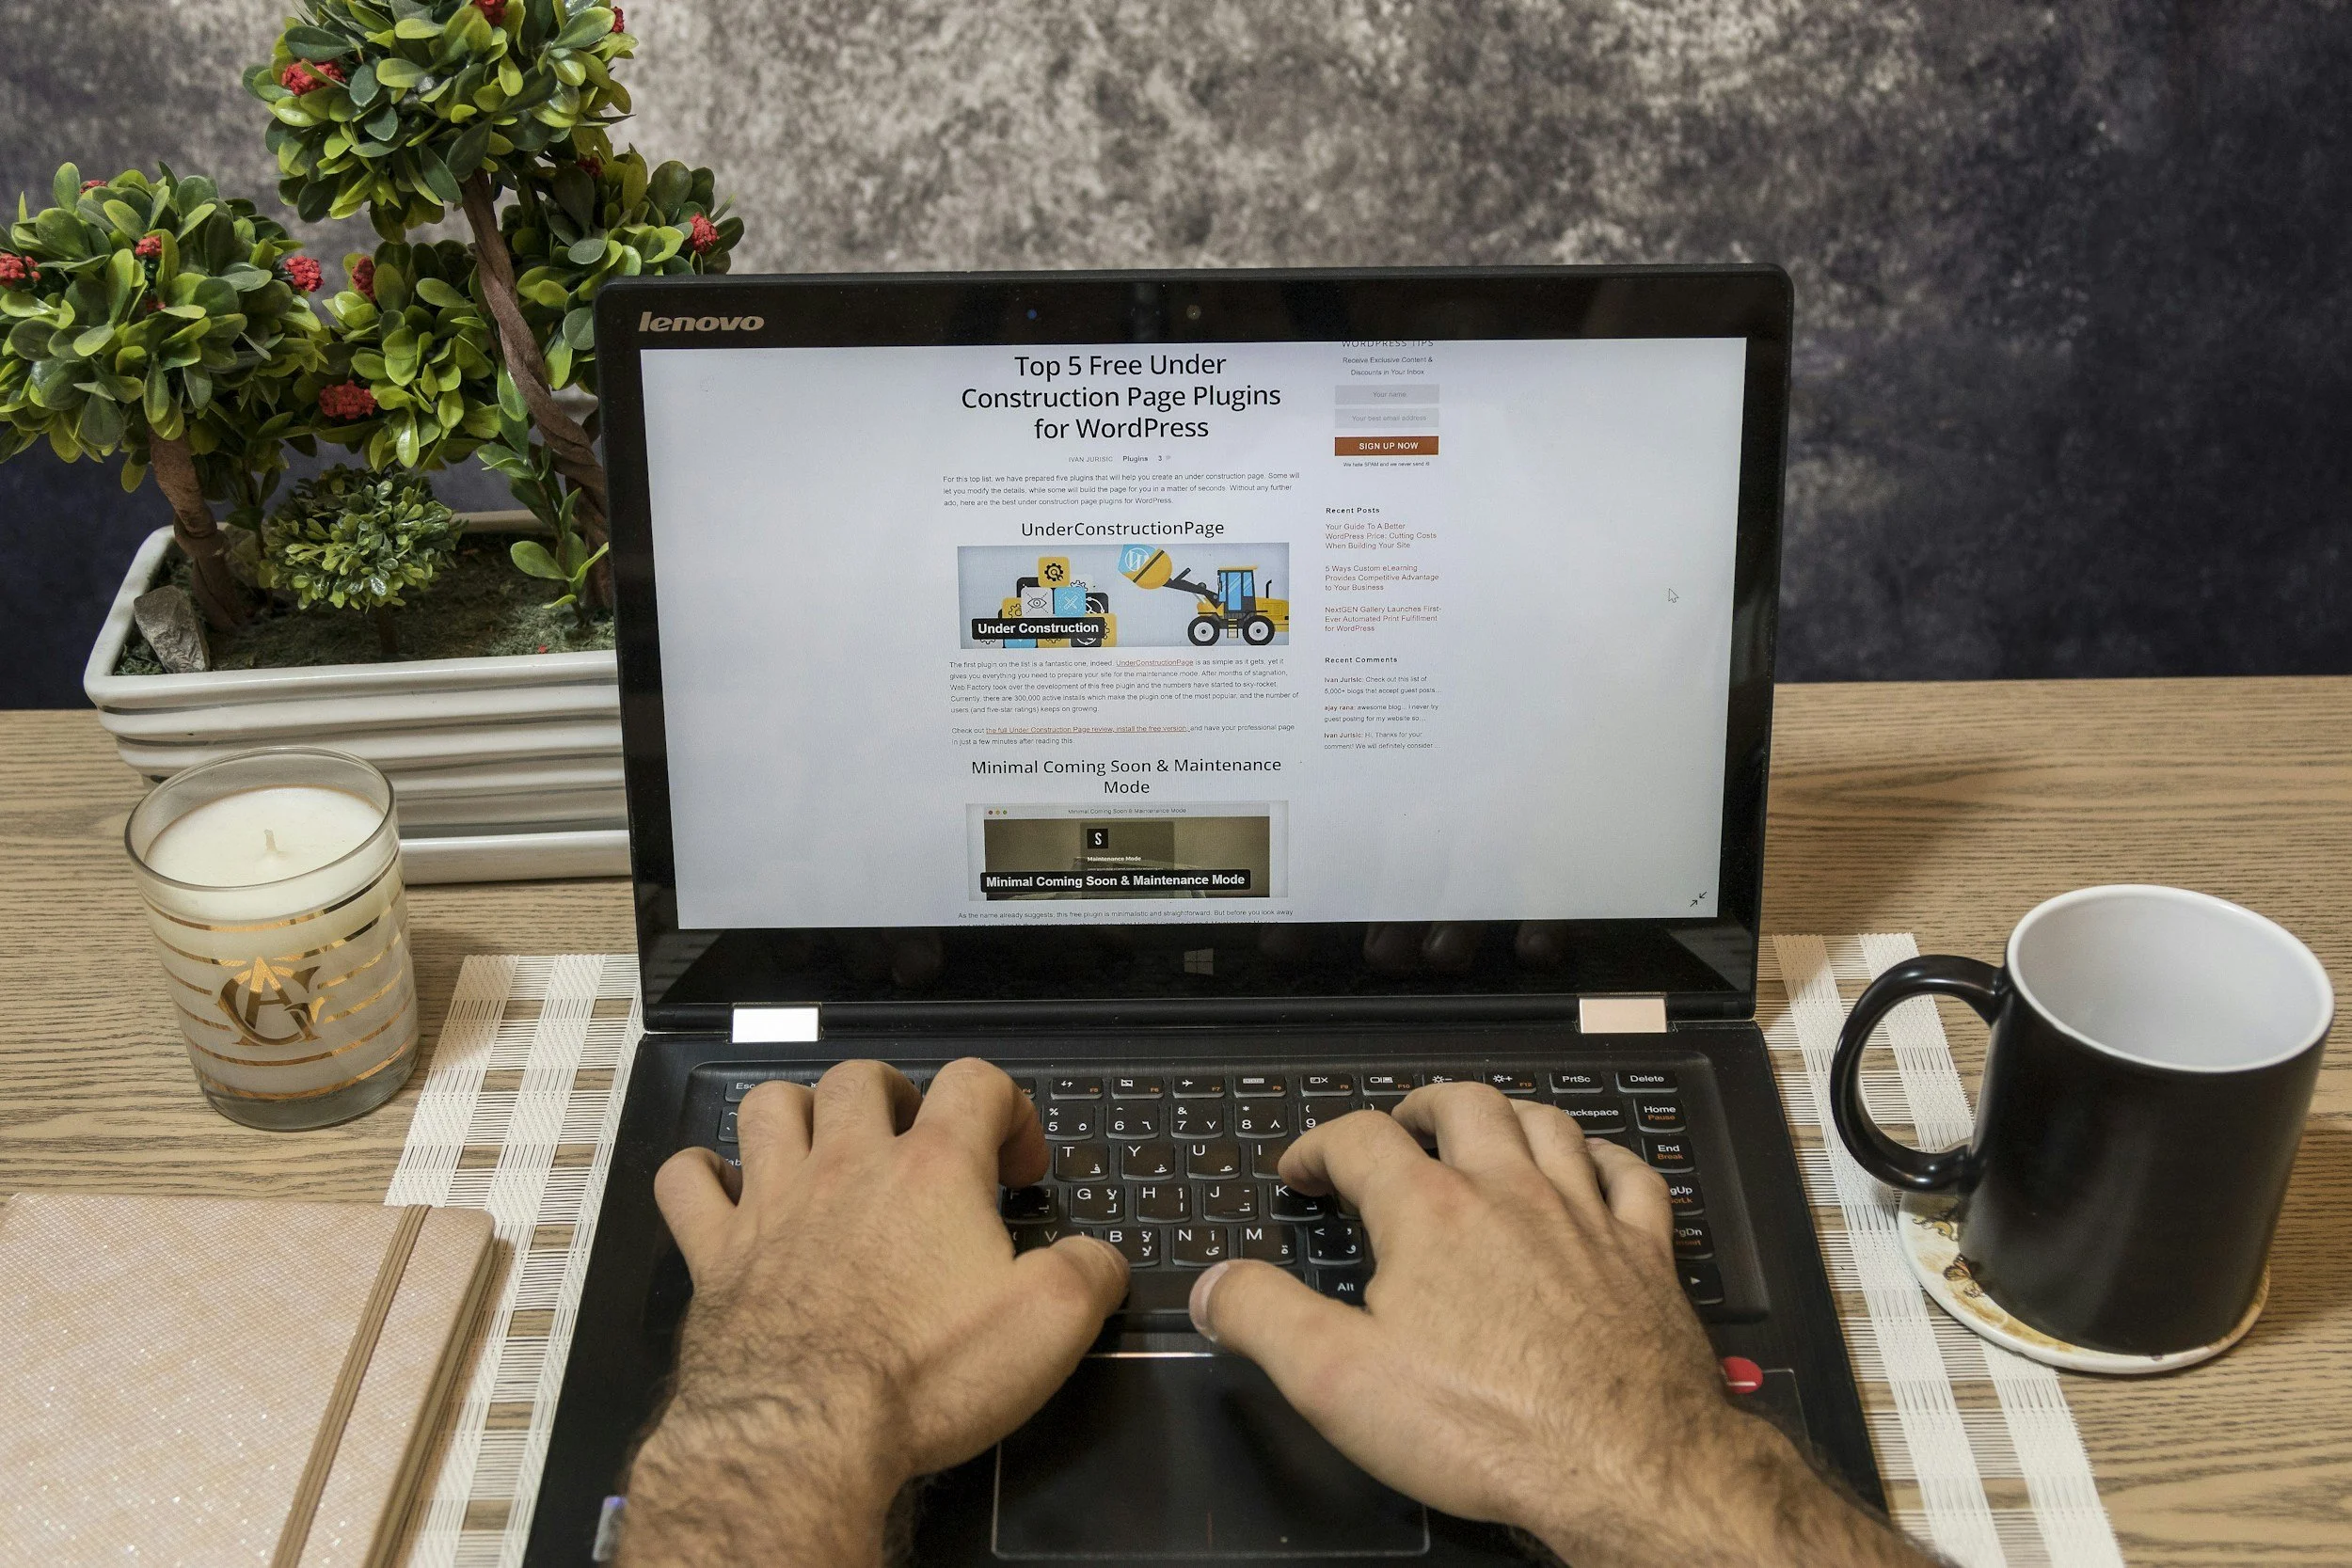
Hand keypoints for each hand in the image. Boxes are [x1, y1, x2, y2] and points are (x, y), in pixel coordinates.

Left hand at [619, 1060, 1128, 1567]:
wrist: (805, 1432)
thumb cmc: (923, 1375)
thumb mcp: (1051, 1325)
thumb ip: (1091, 1272)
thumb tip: (1099, 1257)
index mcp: (933, 1170)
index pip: (976, 1081)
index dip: (1009, 1109)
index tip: (1017, 1166)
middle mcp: (847, 1166)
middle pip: (862, 1077)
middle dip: (896, 1095)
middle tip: (915, 1146)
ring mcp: (772, 1203)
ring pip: (770, 1105)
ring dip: (798, 1114)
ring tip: (824, 1149)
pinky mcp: (714, 1253)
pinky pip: (686, 1180)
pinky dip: (703, 1174)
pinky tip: (727, 1192)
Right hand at [1187, 1083, 1927, 1567]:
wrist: (1626, 1467)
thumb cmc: (1489, 1426)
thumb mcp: (1337, 1380)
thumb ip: (1265, 1319)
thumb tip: (1215, 1286)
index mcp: (1431, 1212)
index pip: (1361, 1140)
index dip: (1319, 1146)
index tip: (1303, 1170)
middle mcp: (1511, 1193)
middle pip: (1464, 1105)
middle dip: (1420, 1106)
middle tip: (1398, 1125)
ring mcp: (1586, 1218)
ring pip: (1547, 1124)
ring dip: (1507, 1114)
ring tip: (1485, 1127)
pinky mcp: (1646, 1257)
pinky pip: (1632, 1176)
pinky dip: (1605, 1157)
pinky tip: (1594, 1168)